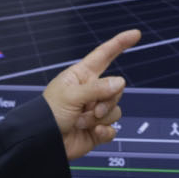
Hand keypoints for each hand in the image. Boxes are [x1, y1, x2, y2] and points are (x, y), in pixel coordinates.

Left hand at [43, 29, 139, 159]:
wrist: (43, 143)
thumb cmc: (48, 114)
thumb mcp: (71, 96)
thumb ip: (97, 88)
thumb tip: (120, 82)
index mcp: (81, 76)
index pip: (104, 55)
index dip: (120, 43)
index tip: (136, 34)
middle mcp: (91, 92)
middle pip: (116, 89)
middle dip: (107, 101)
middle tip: (91, 110)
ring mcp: (95, 111)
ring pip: (115, 109)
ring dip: (100, 118)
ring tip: (82, 123)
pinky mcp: (97, 130)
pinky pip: (112, 128)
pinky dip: (104, 132)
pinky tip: (93, 133)